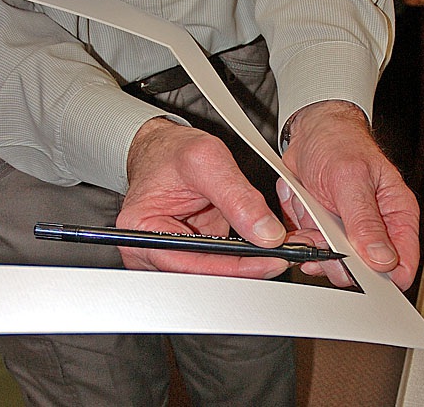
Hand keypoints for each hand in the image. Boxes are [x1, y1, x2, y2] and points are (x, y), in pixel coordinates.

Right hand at [116, 118, 288, 278]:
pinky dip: (242, 257)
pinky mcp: (187, 253)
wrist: (164, 147)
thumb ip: (237, 196)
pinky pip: (218, 264)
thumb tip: (266, 234)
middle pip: (203, 276)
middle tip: (281, 253)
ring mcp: (169, 254)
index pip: (192, 264)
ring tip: (275, 248)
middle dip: (246, 268)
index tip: (269, 259)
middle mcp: (150, 249)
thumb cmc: (171, 151)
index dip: (235, 267)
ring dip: (247, 264)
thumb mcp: (206, 160)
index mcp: (142, 229)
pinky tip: (262, 247)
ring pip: (214, 274)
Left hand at [278, 101, 419, 289]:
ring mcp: (347, 229)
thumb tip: (382, 259)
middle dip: (335, 255)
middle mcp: (374, 225)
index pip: (403, 262)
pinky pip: (310, 244)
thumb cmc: (339, 143)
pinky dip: (299, 230)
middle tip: (319, 235)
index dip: (384, 278)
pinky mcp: (324, 228)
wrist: (310, 132)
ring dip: (312, 240)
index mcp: (396, 213)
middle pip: (361, 268)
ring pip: (331, 258)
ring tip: (308, 214)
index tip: (359, 274)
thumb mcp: (352, 179)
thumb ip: (366, 221)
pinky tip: (300, 209)